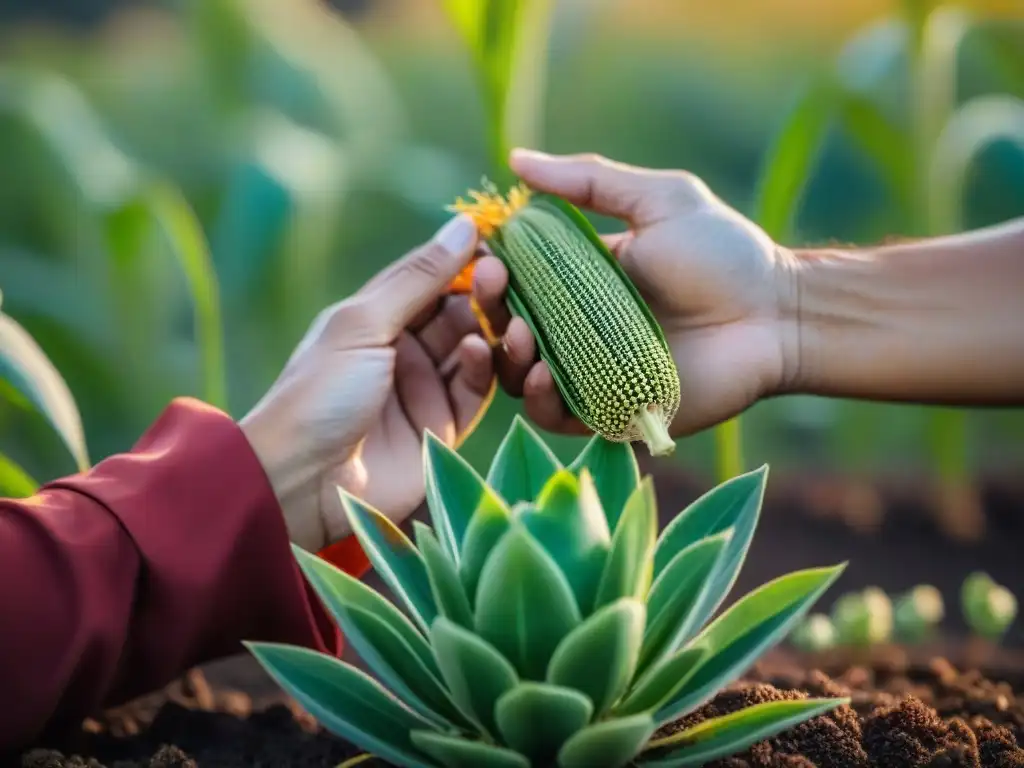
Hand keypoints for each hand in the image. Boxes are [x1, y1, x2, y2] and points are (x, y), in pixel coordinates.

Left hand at [241, 215, 494, 550]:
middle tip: (505, 278)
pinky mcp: (443, 428)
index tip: (500, 242)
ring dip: (491, 329)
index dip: (464, 260)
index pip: (432, 279)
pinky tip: (480, 351)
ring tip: (505, 315)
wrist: (302, 482)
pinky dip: (484, 368)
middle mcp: (404, 350)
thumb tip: (465, 225)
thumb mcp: (363, 323)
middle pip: (459, 312)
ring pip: (475, 349)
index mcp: (377, 318)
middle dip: (484, 293)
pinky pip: (476, 391)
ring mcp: (425, 390)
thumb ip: (418, 278)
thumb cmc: (320, 393)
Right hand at [473, 150, 798, 437]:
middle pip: (508, 326)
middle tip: (493, 288)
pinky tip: (542, 377)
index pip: (514, 279)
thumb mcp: (658, 201)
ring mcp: (590, 373)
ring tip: (519, 335)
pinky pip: (556, 416)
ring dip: (507, 357)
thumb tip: (515, 159)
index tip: (482, 255)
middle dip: (487, 309)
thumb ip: (590, 181)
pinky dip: (539, 400)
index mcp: (580, 280)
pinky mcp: (609, 412)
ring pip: (522, 375)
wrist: (775, 314)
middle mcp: (577, 328)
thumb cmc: (725, 253)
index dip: (490, 270)